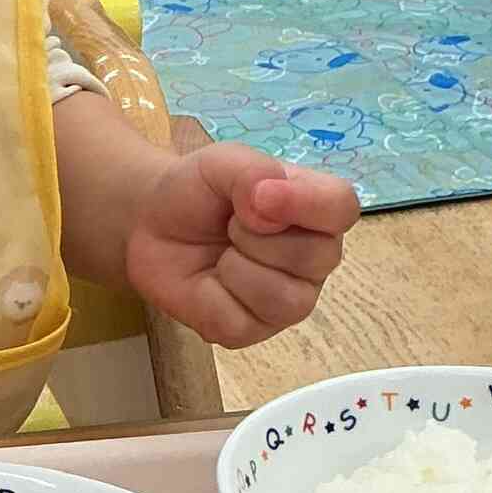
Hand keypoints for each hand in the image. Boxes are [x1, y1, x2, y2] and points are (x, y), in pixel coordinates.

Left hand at [124, 143, 359, 348]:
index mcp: (316, 211)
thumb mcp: (221, 162)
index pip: (342, 208)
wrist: (149, 223)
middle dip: (257, 235)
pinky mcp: (252, 330)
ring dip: (237, 267)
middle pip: (318, 257)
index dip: (306, 203)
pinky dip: (212, 297)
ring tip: (221, 252)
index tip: (260, 197)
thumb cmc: (196, 191)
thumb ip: (252, 171)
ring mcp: (289, 299)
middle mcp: (314, 258)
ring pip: (285, 299)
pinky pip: (242, 322)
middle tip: (230, 224)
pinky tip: (208, 279)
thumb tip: (270, 199)